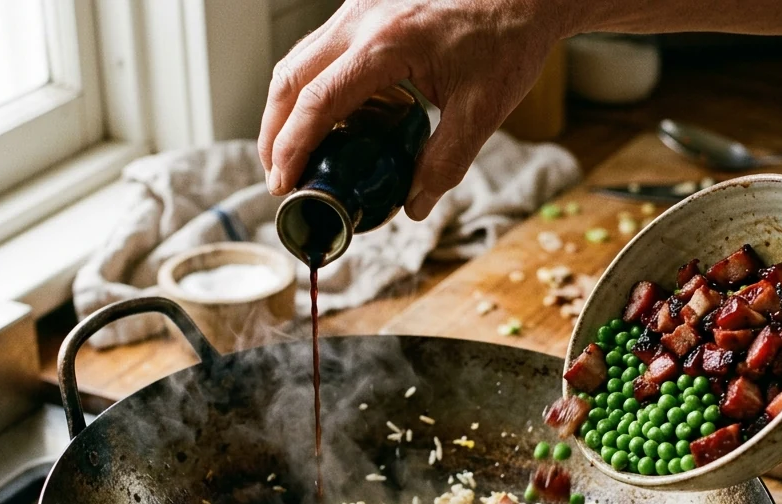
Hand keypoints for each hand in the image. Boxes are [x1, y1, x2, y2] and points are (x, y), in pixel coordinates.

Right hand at [257, 0, 571, 219]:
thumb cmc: (507, 41)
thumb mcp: (481, 112)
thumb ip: (445, 163)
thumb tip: (413, 206)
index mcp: (387, 44)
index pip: (319, 101)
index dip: (293, 148)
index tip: (286, 183)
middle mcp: (361, 19)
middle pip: (290, 79)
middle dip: (275, 133)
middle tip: (280, 177)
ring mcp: (359, 9)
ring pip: (298, 61)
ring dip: (287, 110)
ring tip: (294, 155)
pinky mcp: (365, 10)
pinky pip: (321, 51)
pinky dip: (311, 89)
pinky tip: (329, 123)